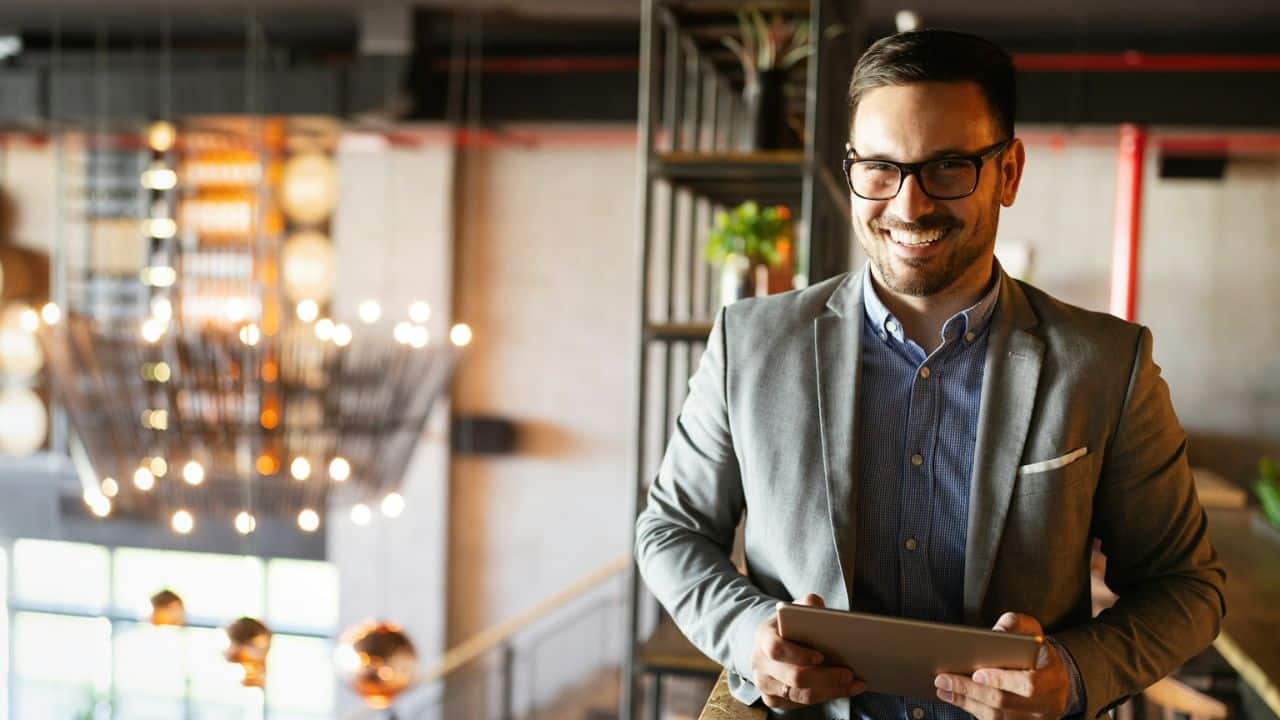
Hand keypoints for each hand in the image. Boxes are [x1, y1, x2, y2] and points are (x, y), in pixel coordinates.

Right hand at [750, 593, 865, 709]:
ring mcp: (765, 684)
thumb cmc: (789, 625)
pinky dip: (825, 698)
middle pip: (793, 678)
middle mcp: (760, 663)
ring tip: (854, 684)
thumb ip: (806, 604)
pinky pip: (801, 705)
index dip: (799, 655)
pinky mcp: (773, 700)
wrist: (771, 643)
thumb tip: (816, 604)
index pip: (776, 649)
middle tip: (849, 674)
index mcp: (763, 637)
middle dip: (825, 677)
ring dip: (831, 691)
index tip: (821, 656)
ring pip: (800, 696)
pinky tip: (844, 690)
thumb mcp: (795, 610)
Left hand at [934, 613, 1069, 718]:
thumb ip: (1014, 625)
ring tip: (943, 687)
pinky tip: (953, 696)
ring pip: (996, 716)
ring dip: (966, 701)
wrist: (1052, 675)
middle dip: (971, 690)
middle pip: (1005, 702)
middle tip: (944, 678)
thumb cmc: (1036, 650)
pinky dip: (970, 708)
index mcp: (1053, 678)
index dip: (1001, 680)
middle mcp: (1047, 704)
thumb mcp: (1030, 630)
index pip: (1029, 684)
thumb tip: (996, 632)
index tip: (976, 673)